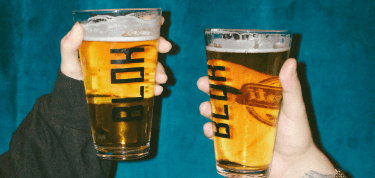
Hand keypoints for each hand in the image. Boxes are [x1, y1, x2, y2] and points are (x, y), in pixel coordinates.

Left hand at [60, 22, 171, 95]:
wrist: (77, 102)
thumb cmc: (74, 77)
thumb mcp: (69, 61)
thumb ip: (69, 46)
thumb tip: (78, 27)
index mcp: (112, 43)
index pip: (130, 30)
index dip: (146, 23)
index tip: (159, 20)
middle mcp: (124, 55)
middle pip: (146, 46)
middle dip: (160, 45)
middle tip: (166, 48)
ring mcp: (130, 71)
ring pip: (150, 65)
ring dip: (159, 69)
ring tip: (161, 79)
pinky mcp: (133, 86)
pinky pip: (148, 84)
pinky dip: (155, 86)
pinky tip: (156, 90)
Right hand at [198, 58, 335, 177]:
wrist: (295, 165)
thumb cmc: (298, 135)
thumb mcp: (295, 108)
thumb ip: (292, 87)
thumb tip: (291, 62)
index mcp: (257, 99)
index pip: (238, 83)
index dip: (224, 75)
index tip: (213, 69)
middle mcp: (245, 111)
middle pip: (223, 97)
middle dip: (209, 90)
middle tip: (202, 84)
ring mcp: (239, 128)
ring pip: (217, 115)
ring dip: (207, 110)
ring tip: (206, 109)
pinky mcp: (235, 144)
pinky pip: (218, 137)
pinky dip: (211, 132)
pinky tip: (210, 130)